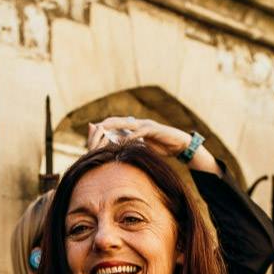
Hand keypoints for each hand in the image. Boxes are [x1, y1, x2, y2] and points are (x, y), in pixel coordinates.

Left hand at [85, 116, 217, 172]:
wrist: (180, 144)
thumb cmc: (162, 146)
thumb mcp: (144, 147)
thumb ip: (133, 146)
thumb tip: (121, 151)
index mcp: (135, 127)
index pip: (117, 125)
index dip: (105, 128)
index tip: (93, 133)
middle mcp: (139, 123)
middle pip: (118, 121)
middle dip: (106, 124)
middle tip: (94, 128)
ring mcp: (146, 125)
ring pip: (127, 124)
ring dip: (114, 126)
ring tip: (103, 130)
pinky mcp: (154, 129)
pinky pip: (140, 132)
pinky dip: (131, 135)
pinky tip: (123, 139)